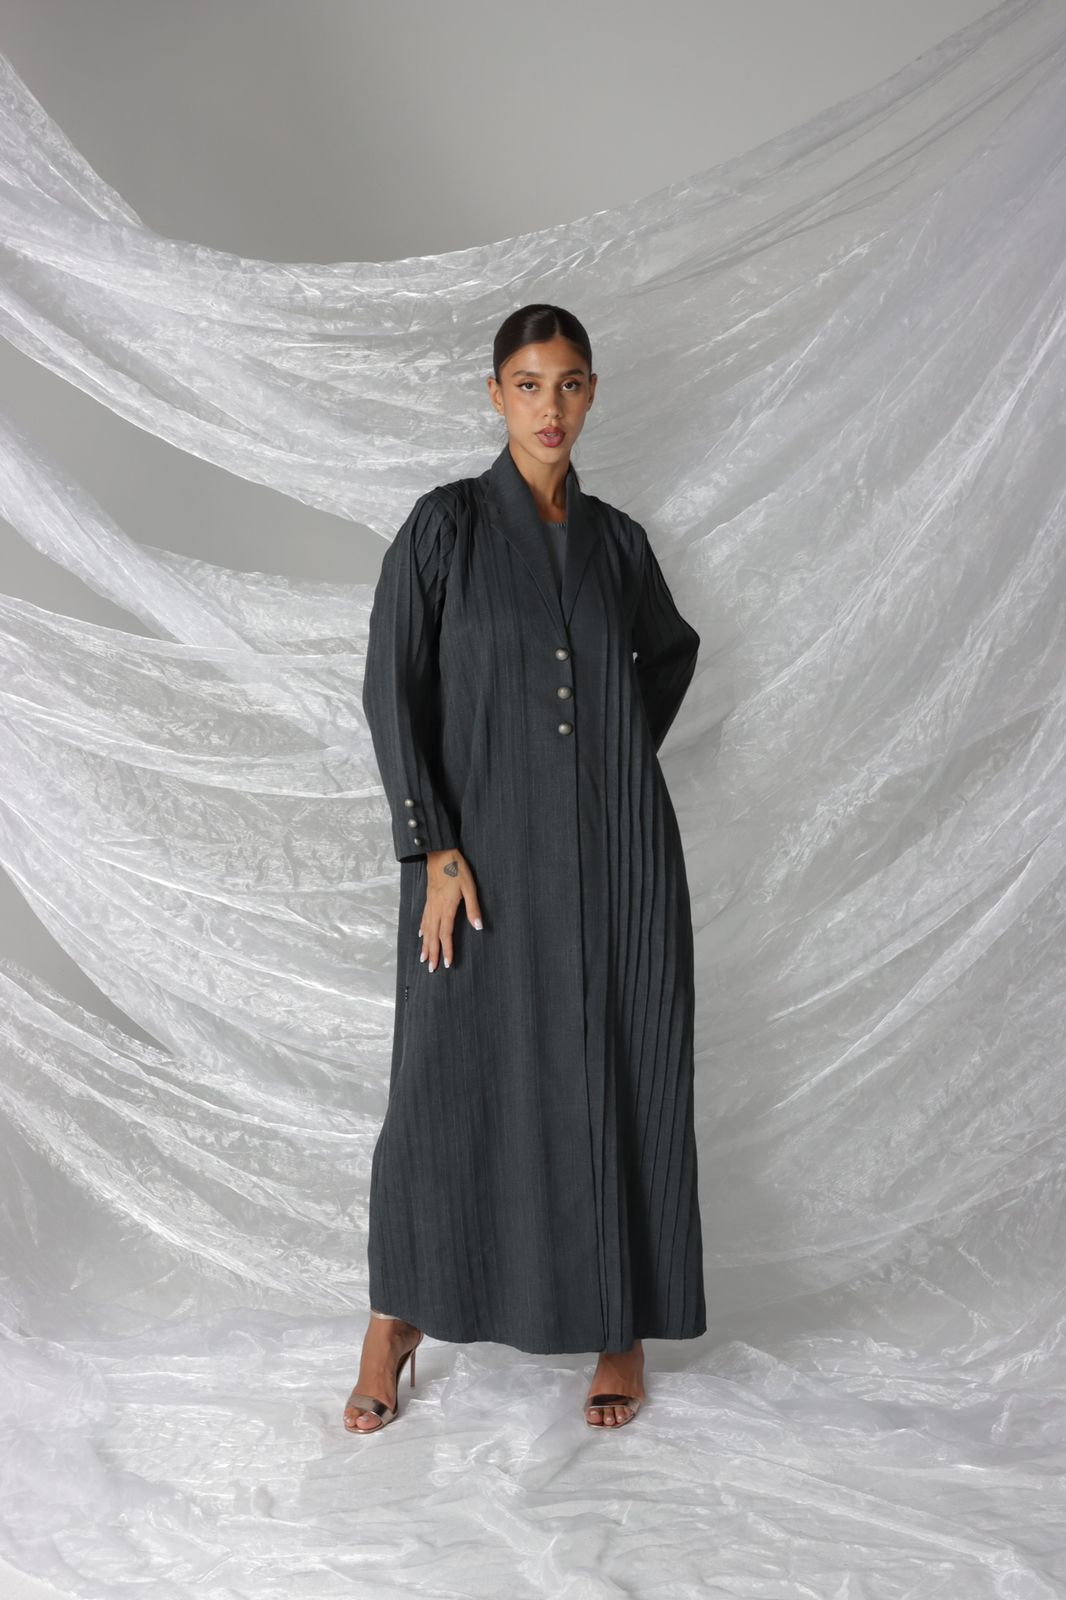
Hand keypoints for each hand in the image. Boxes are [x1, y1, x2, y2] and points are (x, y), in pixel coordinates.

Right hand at [419, 848, 482, 971]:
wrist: (440, 853)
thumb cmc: (457, 869)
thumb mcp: (470, 887)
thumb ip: (473, 908)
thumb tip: (479, 927)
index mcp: (447, 908)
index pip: (446, 934)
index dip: (447, 950)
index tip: (447, 964)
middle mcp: (436, 909)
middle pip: (433, 936)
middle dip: (432, 953)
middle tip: (431, 969)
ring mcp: (430, 904)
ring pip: (426, 929)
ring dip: (425, 945)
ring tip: (423, 958)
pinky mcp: (428, 899)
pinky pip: (424, 918)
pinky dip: (422, 929)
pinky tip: (421, 935)